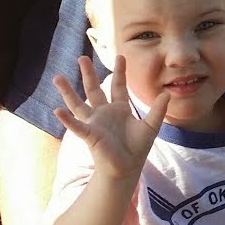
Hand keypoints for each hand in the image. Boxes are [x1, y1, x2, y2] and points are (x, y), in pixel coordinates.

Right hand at [53, 56, 167, 179]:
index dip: (119, 72)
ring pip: (78, 104)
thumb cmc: (137, 148)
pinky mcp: (90, 135)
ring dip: (68, 91)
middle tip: (82, 57)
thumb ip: (158, 110)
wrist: (127, 168)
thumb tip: (167, 94)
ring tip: (57, 77)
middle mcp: (104, 113)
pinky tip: (57, 110)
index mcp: (119, 109)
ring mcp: (94, 123)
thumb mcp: (151, 126)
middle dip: (88, 74)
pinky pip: (76, 125)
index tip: (120, 56)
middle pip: (94, 89)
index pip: (118, 86)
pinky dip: (66, 119)